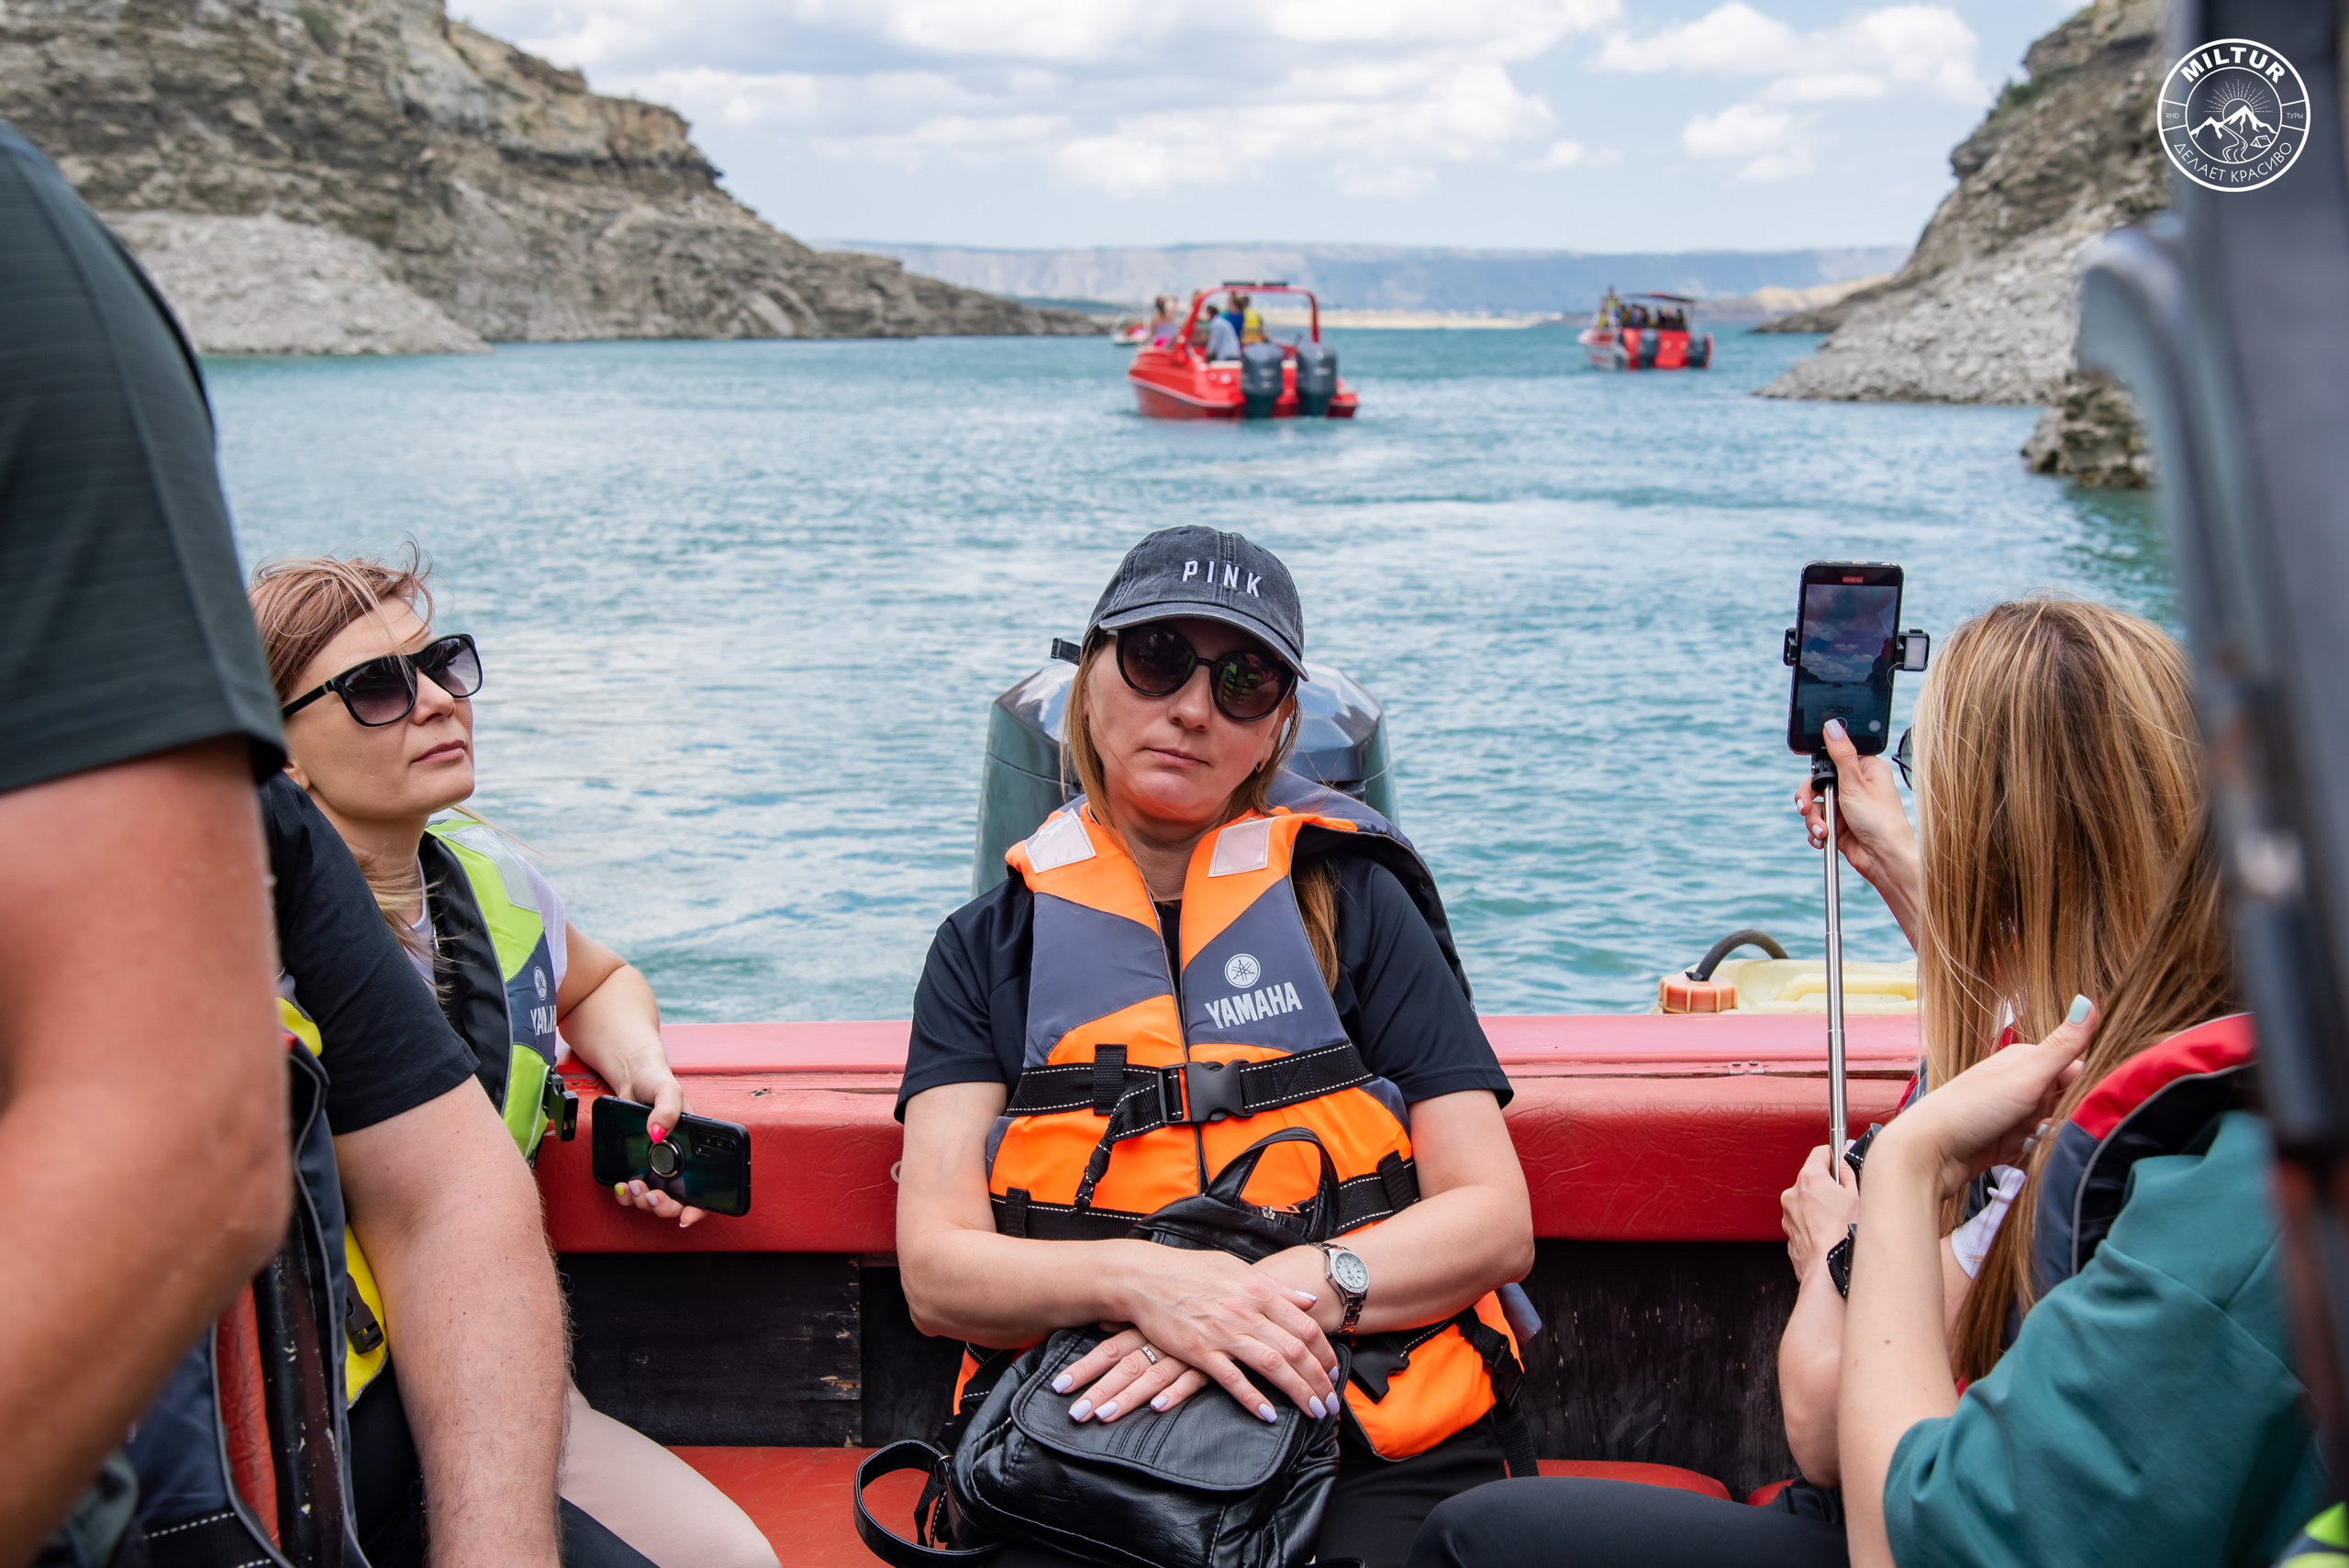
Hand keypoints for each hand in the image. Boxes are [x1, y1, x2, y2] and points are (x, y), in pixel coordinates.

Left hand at [607, 1067, 707, 1227]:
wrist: (632, 1078)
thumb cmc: (656, 1082)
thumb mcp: (668, 1090)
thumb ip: (667, 1109)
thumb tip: (657, 1132)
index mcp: (695, 1149)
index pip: (706, 1187)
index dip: (700, 1207)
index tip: (687, 1215)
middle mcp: (677, 1162)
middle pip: (678, 1200)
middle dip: (665, 1207)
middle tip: (654, 1197)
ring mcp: (655, 1166)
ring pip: (654, 1199)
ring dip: (644, 1201)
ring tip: (634, 1186)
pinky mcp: (636, 1165)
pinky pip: (632, 1191)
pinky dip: (625, 1195)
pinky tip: (621, 1186)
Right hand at [1055, 1247, 1337, 1424]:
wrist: (1146, 1277)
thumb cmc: (1191, 1271)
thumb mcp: (1238, 1269)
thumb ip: (1275, 1287)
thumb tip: (1309, 1300)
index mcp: (1259, 1291)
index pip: (1305, 1326)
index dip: (1324, 1353)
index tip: (1333, 1372)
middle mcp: (1246, 1312)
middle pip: (1295, 1350)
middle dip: (1319, 1380)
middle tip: (1331, 1403)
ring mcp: (1223, 1333)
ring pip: (1272, 1366)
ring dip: (1298, 1392)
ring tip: (1313, 1412)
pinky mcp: (1199, 1351)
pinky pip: (1232, 1379)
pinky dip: (1253, 1399)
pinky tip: (1268, 1415)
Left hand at [1782, 1144, 1858, 1279]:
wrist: (1828, 1268)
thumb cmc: (1845, 1233)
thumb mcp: (1856, 1196)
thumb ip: (1848, 1170)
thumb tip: (1845, 1153)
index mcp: (1810, 1178)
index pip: (1821, 1153)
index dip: (1834, 1156)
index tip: (1842, 1162)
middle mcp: (1793, 1192)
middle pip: (1812, 1177)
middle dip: (1827, 1184)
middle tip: (1845, 1199)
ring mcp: (1787, 1212)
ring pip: (1806, 1199)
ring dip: (1819, 1204)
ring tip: (1837, 1220)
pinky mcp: (1788, 1229)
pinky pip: (1801, 1217)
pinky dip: (1812, 1220)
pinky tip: (1827, 1232)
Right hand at [1794, 719, 1921, 939]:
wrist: (1885, 860)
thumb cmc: (1881, 821)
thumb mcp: (1856, 783)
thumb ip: (1840, 754)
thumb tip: (1832, 725)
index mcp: (1865, 770)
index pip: (1831, 760)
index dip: (1818, 771)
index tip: (1813, 782)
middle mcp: (1855, 787)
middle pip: (1817, 784)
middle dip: (1809, 799)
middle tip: (1806, 808)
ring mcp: (1846, 807)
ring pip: (1815, 806)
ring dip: (1813, 820)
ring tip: (1823, 831)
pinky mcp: (1839, 826)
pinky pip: (1817, 824)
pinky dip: (1816, 832)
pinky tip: (1824, 839)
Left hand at [1876, 997, 2097, 1199]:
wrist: (1928, 1153)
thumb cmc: (1969, 1109)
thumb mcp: (2024, 1075)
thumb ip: (2061, 1046)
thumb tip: (2088, 1001)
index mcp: (2026, 1061)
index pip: (2077, 1069)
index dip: (2088, 1088)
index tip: (2087, 1104)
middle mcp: (2023, 1085)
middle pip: (2070, 1101)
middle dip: (2068, 1118)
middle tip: (2047, 1126)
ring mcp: (2016, 1114)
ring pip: (2058, 1127)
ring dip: (2053, 1139)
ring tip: (2030, 1141)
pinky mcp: (2010, 1142)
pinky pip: (2040, 1148)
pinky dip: (2038, 1153)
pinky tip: (2025, 1156)